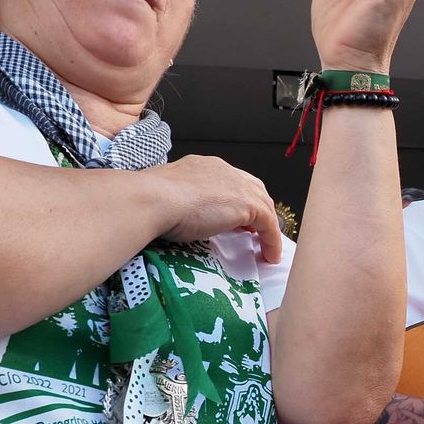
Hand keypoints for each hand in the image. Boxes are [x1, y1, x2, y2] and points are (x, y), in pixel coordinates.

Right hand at [148, 154, 282, 259]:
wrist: (152, 200)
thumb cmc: (150, 201)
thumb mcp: (169, 199)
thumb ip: (183, 203)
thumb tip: (183, 217)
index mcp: (202, 167)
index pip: (230, 182)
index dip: (237, 201)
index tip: (237, 221)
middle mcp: (223, 170)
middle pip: (253, 189)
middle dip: (258, 210)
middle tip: (255, 232)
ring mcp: (237, 185)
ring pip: (264, 205)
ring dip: (267, 228)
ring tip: (266, 248)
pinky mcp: (247, 204)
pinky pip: (269, 223)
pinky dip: (272, 240)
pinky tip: (269, 256)